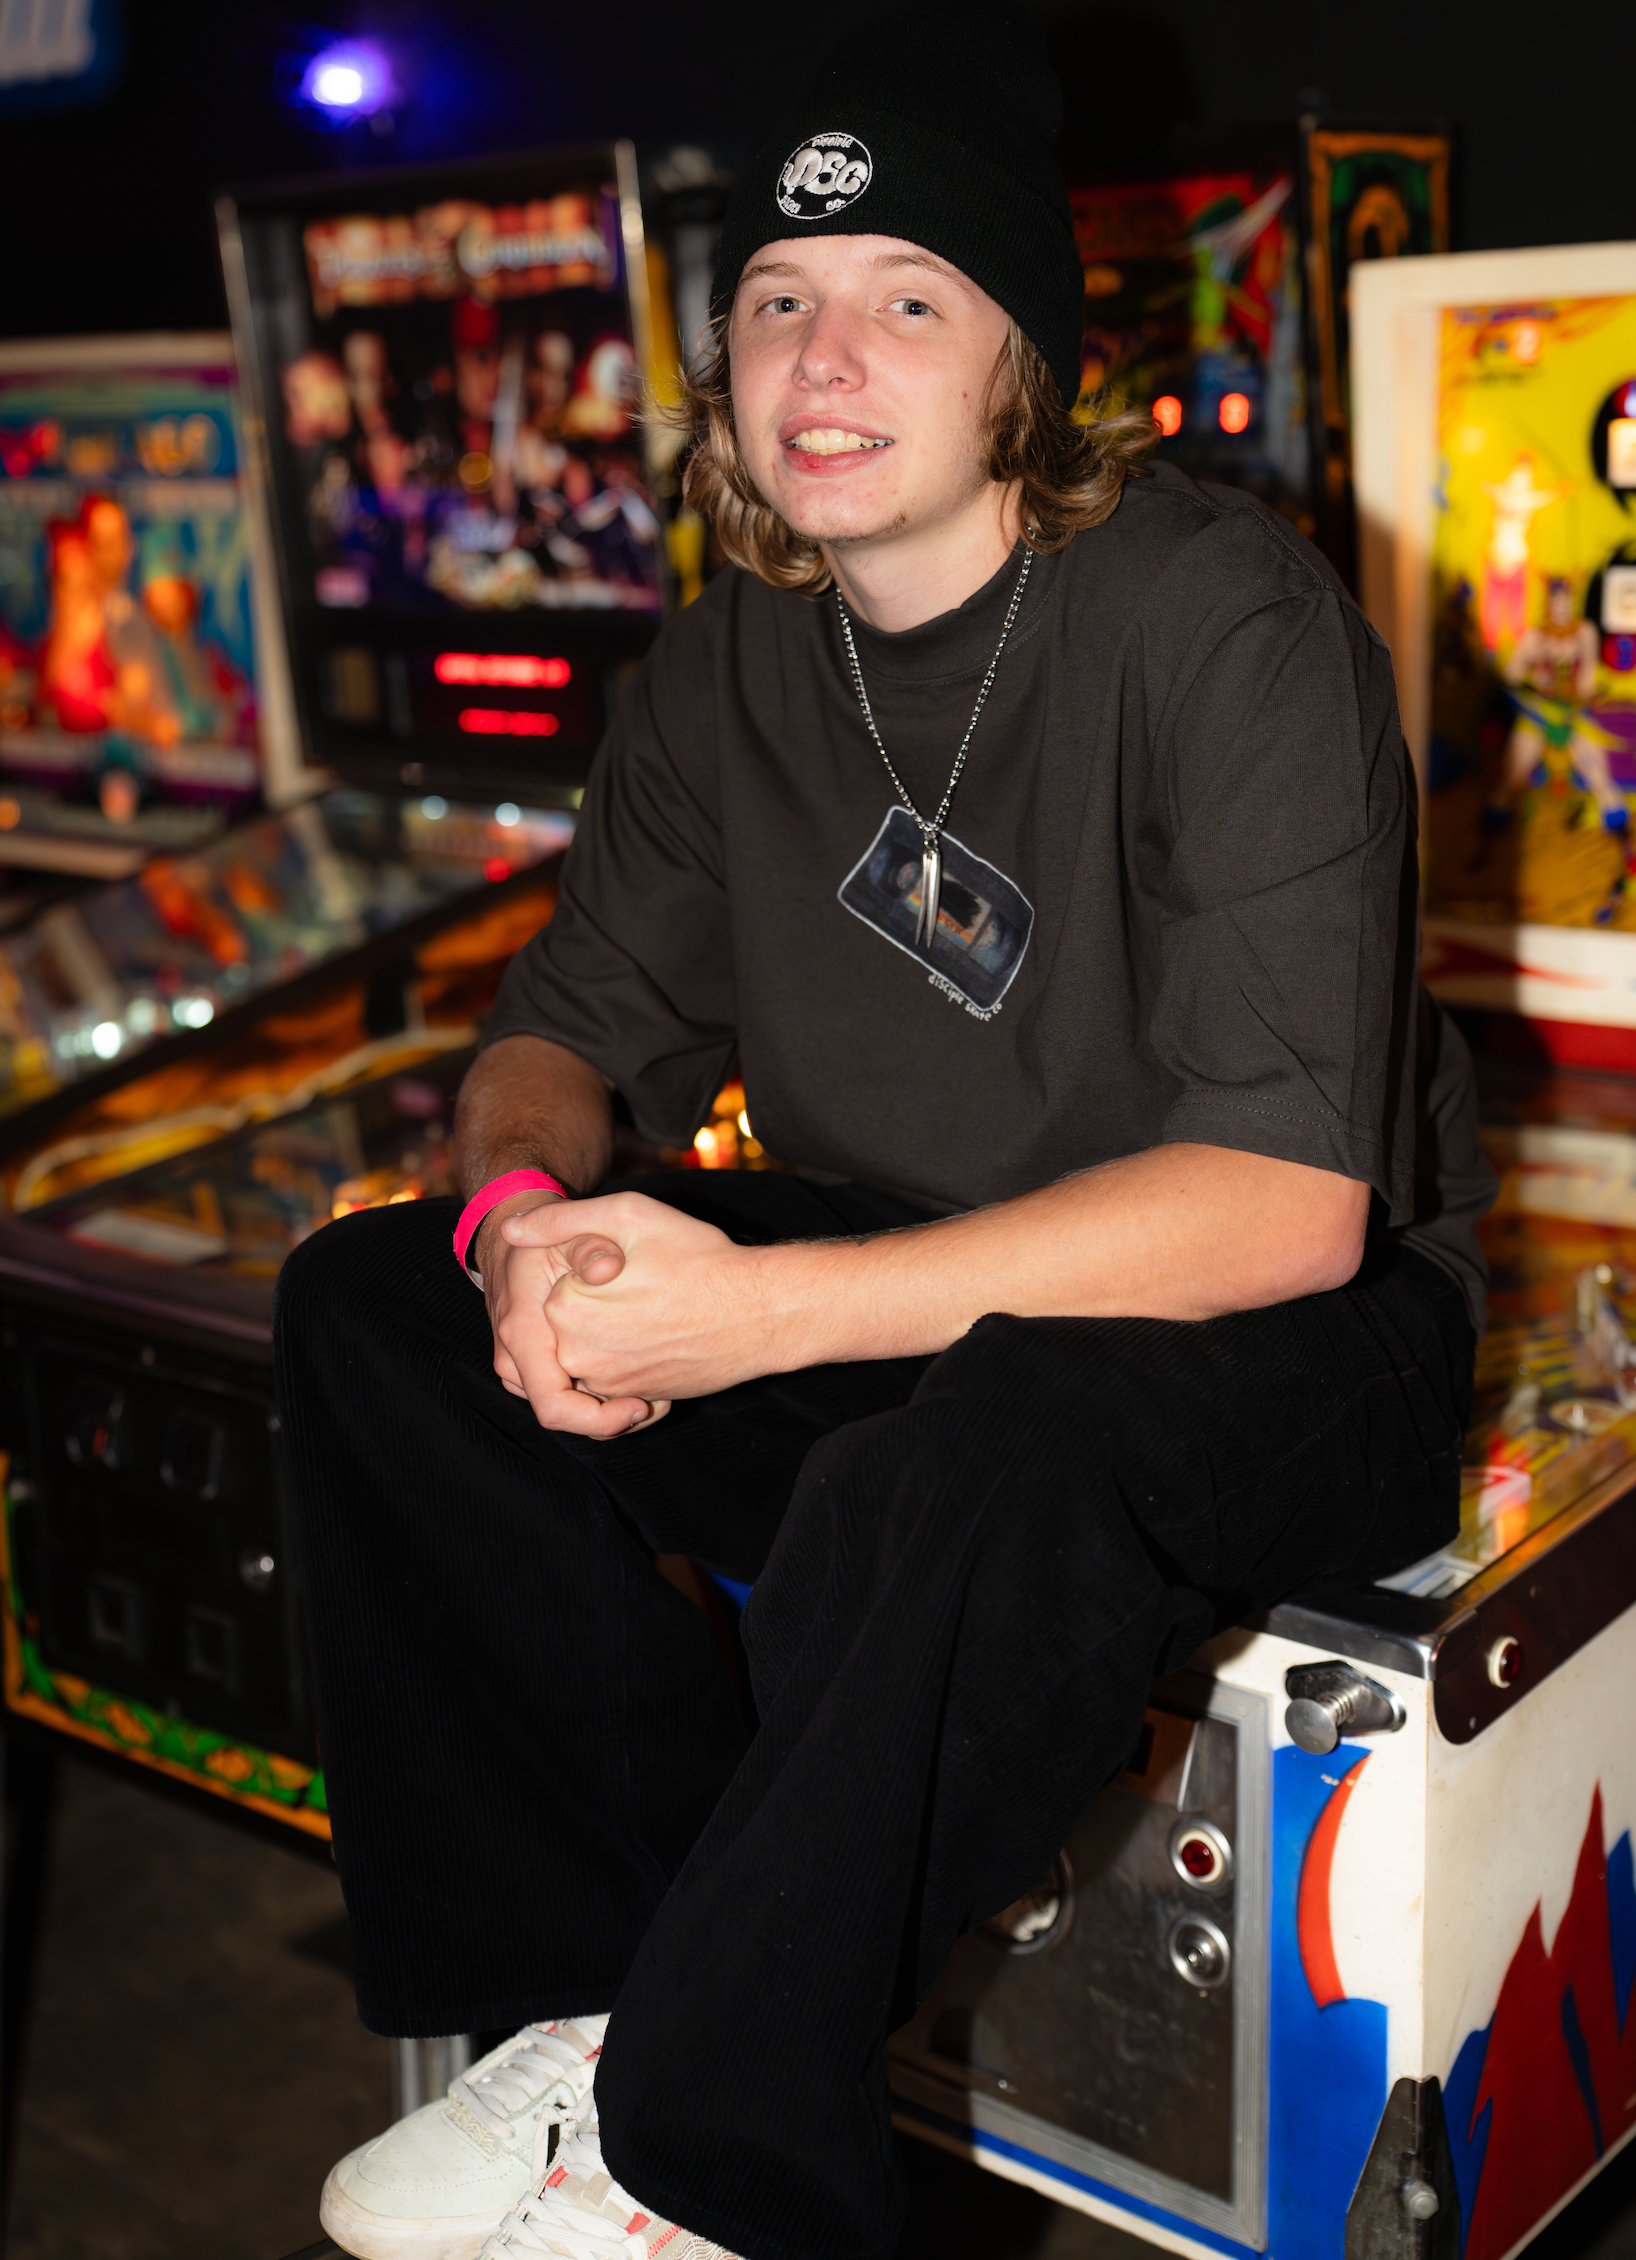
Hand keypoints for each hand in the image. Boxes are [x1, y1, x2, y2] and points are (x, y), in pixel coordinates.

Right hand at [477, 1190, 664, 1437]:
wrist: (507, 1243)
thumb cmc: (543, 1238)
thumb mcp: (567, 1230)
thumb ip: (590, 1245)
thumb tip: (608, 1268)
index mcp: (523, 1334)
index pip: (554, 1407)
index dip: (599, 1419)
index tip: (640, 1406)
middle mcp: (515, 1360)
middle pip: (567, 1417)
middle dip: (613, 1419)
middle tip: (658, 1403)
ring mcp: (520, 1367)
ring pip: (567, 1410)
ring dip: (607, 1410)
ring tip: (652, 1394)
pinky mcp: (532, 1367)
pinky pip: (564, 1396)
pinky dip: (597, 1397)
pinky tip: (633, 1383)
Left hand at [498, 1191, 782, 1406]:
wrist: (758, 1313)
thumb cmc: (697, 1257)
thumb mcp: (627, 1215)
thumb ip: (561, 1221)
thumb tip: (511, 1230)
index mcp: (564, 1311)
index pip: (556, 1285)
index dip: (594, 1267)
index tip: (628, 1259)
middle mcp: (578, 1357)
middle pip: (572, 1320)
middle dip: (600, 1302)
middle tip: (648, 1282)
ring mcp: (609, 1385)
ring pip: (592, 1351)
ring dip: (614, 1332)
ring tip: (658, 1305)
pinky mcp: (638, 1400)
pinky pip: (618, 1378)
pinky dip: (633, 1357)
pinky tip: (666, 1331)